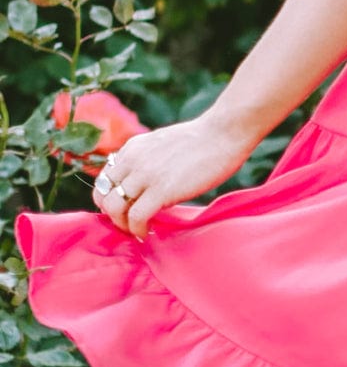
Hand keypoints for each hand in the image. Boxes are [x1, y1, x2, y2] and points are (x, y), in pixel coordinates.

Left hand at [91, 114, 254, 239]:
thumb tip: (145, 183)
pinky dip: (137, 230)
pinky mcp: (162, 190)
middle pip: (102, 194)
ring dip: (122, 225)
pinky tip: (148, 233)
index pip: (104, 179)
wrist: (224, 133)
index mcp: (132, 148)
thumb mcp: (163, 143)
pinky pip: (136, 217)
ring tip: (137, 231)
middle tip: (128, 223)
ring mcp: (146, 174)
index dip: (110, 198)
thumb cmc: (203, 140)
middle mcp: (133, 159)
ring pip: (114, 207)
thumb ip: (148, 159)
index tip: (124, 210)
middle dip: (111, 214)